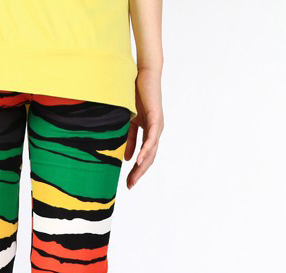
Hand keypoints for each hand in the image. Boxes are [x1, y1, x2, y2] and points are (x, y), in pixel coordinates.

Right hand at [124, 68, 163, 188]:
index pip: (143, 156)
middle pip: (148, 158)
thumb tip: (127, 159)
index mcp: (149, 133)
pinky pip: (151, 139)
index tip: (128, 183)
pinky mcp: (156, 118)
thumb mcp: (129, 122)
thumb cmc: (135, 95)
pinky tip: (138, 160)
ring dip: (142, 166)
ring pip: (151, 151)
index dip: (136, 170)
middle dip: (139, 173)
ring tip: (134, 178)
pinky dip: (145, 150)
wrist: (144, 75)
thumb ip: (128, 140)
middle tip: (130, 185)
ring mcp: (157, 126)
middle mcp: (156, 132)